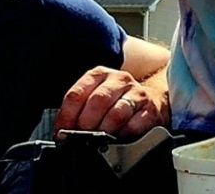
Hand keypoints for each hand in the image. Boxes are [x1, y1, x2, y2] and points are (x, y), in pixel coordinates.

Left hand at [54, 66, 169, 137]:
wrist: (152, 101)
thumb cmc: (118, 102)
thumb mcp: (96, 97)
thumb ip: (79, 110)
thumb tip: (63, 132)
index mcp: (100, 75)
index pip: (77, 94)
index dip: (67, 117)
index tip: (62, 133)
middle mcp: (119, 80)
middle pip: (97, 101)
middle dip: (86, 124)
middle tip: (81, 138)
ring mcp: (137, 94)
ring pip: (116, 113)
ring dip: (104, 131)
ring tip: (98, 140)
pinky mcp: (150, 110)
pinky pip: (133, 126)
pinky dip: (122, 136)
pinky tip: (117, 139)